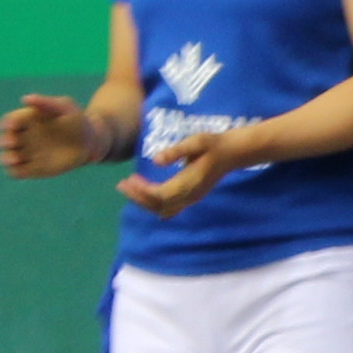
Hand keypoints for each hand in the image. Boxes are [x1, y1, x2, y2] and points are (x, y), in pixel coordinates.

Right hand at [0, 93, 101, 178]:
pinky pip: (17, 172)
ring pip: (6, 157)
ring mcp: (28, 154)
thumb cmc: (77, 120)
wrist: (90, 142)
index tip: (11, 125)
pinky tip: (20, 169)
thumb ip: (46, 103)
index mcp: (27, 120)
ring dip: (5, 158)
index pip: (8, 121)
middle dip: (3, 141)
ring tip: (15, 159)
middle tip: (13, 142)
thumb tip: (25, 99)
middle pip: (3, 140)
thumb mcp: (65, 106)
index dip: (6, 124)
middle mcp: (24, 137)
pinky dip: (13, 172)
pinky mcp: (34, 169)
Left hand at [120, 126, 254, 215]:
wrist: (232, 153)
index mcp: (189, 184)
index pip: (160, 195)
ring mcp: (191, 199)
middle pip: (158, 205)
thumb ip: (176, 151)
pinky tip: (145, 196)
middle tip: (121, 185)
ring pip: (163, 209)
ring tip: (129, 189)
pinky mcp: (191, 198)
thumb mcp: (195, 142)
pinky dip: (155, 205)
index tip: (128, 180)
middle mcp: (189, 196)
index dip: (142, 190)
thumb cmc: (213, 144)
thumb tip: (156, 160)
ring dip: (144, 202)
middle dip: (138, 197)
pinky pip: (170, 208)